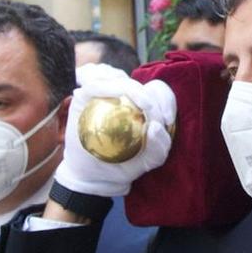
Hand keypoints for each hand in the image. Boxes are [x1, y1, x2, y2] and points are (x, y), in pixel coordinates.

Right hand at [57, 65, 177, 199]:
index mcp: (145, 104)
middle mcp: (125, 94)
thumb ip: (159, 149)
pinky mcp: (85, 96)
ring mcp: (105, 92)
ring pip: (117, 76)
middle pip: (140, 82)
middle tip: (151, 112)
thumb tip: (154, 126)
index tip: (166, 120)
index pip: (159, 90)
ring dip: (127, 87)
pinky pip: (94, 85)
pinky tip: (107, 93)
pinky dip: (101, 86)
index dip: (165, 100)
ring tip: (133, 104)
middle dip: (148, 96)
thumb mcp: (147, 162)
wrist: (93, 176)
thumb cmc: (124, 167)